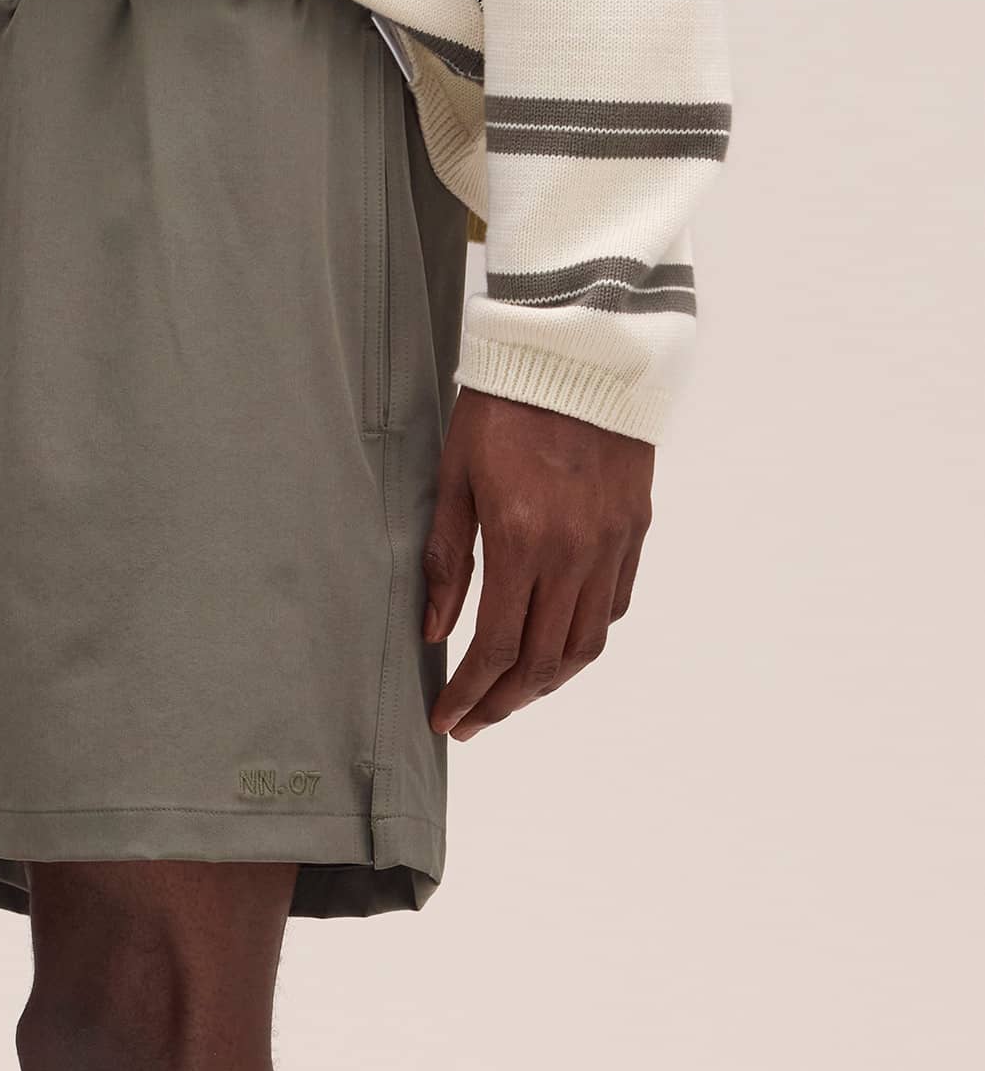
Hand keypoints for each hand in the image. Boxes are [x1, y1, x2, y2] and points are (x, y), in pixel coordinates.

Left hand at [422, 392, 653, 739]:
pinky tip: (554, 647)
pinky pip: (613, 607)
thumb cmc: (504, 406)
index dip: (469, 695)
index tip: (446, 720)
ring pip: (585, 645)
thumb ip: (446, 562)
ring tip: (511, 696)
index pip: (496, 649)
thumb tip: (437, 633)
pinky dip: (583, 639)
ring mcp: (612, 544)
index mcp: (522, 541)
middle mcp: (575, 553)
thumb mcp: (454, 479)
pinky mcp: (635, 529)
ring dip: (546, 684)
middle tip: (473, 722)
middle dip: (503, 704)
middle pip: (543, 663)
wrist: (580, 348)